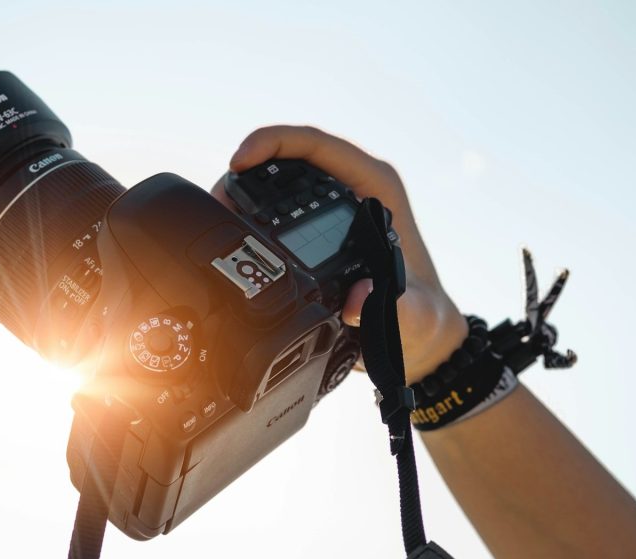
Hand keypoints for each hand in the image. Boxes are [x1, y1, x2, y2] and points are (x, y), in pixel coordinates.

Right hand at [211, 125, 466, 381]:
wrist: (419, 338)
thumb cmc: (422, 321)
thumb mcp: (414, 318)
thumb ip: (396, 309)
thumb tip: (358, 299)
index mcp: (376, 189)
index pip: (320, 146)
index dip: (275, 142)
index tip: (241, 160)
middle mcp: (353, 190)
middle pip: (290, 157)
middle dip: (247, 168)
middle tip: (216, 198)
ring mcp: (332, 209)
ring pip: (278, 181)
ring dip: (244, 191)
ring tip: (213, 215)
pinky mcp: (317, 230)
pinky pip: (276, 209)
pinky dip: (249, 215)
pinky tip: (228, 234)